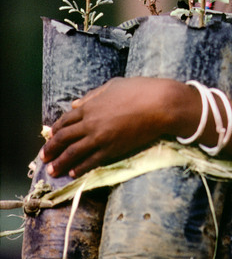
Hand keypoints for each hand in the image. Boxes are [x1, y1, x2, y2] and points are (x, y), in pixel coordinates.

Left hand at [40, 77, 192, 177]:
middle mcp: (91, 122)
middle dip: (51, 149)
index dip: (55, 130)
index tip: (50, 137)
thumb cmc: (140, 90)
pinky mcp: (112, 149)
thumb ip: (93, 95)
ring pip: (73, 153)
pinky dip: (81, 168)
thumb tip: (75, 104)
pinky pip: (92, 161)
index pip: (66, 120)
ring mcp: (100, 137)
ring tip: (52, 171)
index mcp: (90, 106)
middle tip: (44, 157)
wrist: (159, 104)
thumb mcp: (113, 86)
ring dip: (60, 163)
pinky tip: (74, 172)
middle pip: (64, 138)